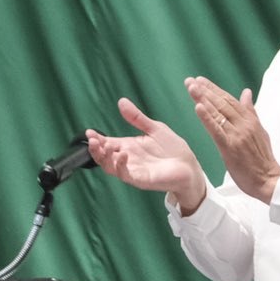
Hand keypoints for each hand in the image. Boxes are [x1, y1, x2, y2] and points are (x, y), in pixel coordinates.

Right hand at [87, 98, 208, 210]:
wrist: (189, 165)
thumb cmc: (173, 148)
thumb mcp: (154, 128)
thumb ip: (137, 118)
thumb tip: (121, 101)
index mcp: (128, 147)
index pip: (107, 143)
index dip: (97, 138)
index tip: (89, 131)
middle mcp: (127, 159)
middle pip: (104, 156)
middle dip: (96, 149)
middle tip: (93, 139)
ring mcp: (133, 170)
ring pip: (110, 167)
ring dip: (103, 157)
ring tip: (102, 146)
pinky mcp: (141, 179)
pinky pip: (126, 175)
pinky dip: (121, 166)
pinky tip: (123, 154)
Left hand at [188, 77, 279, 203]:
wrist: (268, 179)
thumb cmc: (263, 158)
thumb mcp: (260, 131)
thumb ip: (251, 112)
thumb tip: (246, 93)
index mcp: (250, 120)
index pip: (230, 100)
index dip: (214, 89)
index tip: (201, 80)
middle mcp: (244, 124)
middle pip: (222, 103)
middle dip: (205, 90)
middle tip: (190, 80)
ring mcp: (237, 135)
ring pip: (218, 113)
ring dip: (204, 99)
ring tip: (191, 87)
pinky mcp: (230, 147)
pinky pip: (216, 129)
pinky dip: (207, 117)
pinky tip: (198, 107)